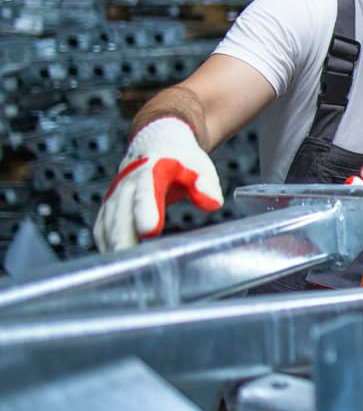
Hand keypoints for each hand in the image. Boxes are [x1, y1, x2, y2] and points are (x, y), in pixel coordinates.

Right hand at [93, 117, 222, 251]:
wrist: (158, 143)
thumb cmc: (182, 159)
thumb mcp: (200, 166)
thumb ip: (206, 184)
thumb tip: (212, 204)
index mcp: (152, 169)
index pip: (147, 190)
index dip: (146, 209)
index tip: (149, 229)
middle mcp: (128, 182)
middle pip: (121, 211)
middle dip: (123, 235)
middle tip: (129, 258)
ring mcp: (116, 194)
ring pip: (108, 221)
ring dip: (113, 243)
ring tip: (122, 267)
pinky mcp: (110, 205)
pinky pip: (102, 226)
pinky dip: (105, 243)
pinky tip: (114, 262)